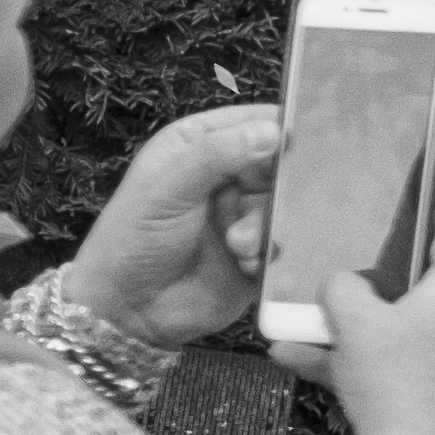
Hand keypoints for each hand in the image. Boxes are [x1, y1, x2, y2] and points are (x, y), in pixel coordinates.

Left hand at [60, 101, 283, 350]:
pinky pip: (288, 244)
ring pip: (287, 207)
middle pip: (282, 165)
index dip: (282, 128)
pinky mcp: (261, 252)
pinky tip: (246, 265)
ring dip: (267, 226)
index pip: (255, 122)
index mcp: (200, 145)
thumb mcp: (168, 189)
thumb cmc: (133, 239)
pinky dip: (271, 254)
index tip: (305, 143)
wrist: (129, 311)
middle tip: (276, 202)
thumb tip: (274, 130)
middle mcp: (228, 175)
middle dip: (282, 185)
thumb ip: (216, 155)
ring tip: (238, 246)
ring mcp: (247, 215)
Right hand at [313, 211, 434, 434]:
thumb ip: (341, 287)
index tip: (401, 212)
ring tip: (304, 321)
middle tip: (348, 266)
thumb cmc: (393, 378)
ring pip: (403, 327)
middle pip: (427, 284)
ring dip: (353, 325)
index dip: (430, 218)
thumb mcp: (354, 321)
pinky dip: (356, 359)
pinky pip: (397, 362)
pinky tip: (296, 359)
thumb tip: (342, 284)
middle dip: (378, 279)